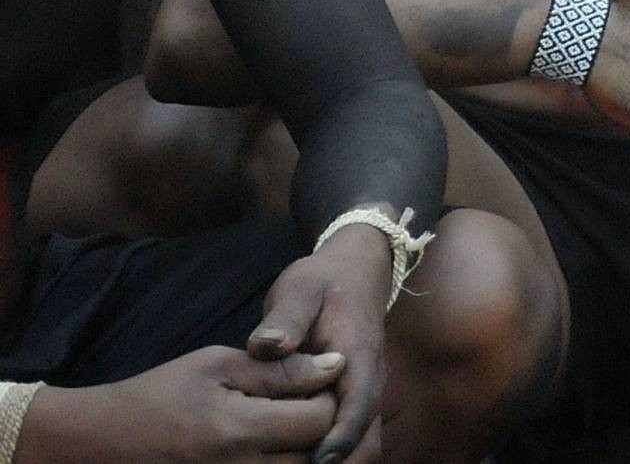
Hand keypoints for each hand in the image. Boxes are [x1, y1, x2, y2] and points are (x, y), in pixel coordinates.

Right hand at [19, 346, 347, 461]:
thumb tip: (337, 366)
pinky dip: (283, 462)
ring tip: (290, 423)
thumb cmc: (158, 395)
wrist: (101, 443)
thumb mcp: (215, 366)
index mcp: (237, 432)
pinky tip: (272, 444)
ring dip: (308, 448)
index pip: (322, 420)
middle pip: (319, 455)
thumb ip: (279, 370)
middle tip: (307, 403)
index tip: (314, 380)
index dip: (329, 396)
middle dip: (324, 426)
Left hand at [248, 224, 391, 461]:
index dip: (340, 437)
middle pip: (368, 437)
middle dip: (344, 461)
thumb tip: (267, 346)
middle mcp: (369, 380)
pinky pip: (353, 437)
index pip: (358, 404)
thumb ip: (284, 318)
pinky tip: (300, 458)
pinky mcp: (352, 398)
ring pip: (364, 443)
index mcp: (358, 355)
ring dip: (341, 460)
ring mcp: (364, 391)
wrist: (355, 271)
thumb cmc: (323, 281)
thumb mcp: (300, 289)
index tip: (316, 460)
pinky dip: (335, 453)